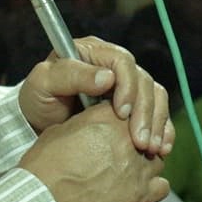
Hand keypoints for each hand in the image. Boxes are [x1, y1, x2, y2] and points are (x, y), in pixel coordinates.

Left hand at [18, 36, 172, 158]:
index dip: (127, 86)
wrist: (37, 124)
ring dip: (157, 123)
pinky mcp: (135, 105)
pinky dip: (163, 130)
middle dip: (145, 112)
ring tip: (151, 149)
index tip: (122, 113)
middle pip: (144, 81)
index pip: (123, 62)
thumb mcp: (43, 83)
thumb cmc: (38, 99)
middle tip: (140, 141)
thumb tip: (107, 77)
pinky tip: (162, 148)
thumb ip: (70, 75)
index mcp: (94, 52)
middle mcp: (115, 66)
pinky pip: (158, 113)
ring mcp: (127, 85)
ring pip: (156, 96)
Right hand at [19, 101, 169, 201]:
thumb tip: (96, 125)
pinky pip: (162, 187)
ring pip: (157, 160)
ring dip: (146, 164)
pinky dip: (153, 189)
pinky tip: (136, 190)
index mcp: (110, 118)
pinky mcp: (140, 194)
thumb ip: (88, 122)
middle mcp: (129, 139)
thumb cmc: (46, 166)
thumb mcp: (62, 130)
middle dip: (138, 143)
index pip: (131, 111)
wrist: (43, 200)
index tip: (117, 132)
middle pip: (147, 134)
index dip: (125, 122)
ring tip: (127, 173)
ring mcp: (138, 167)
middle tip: (121, 154)